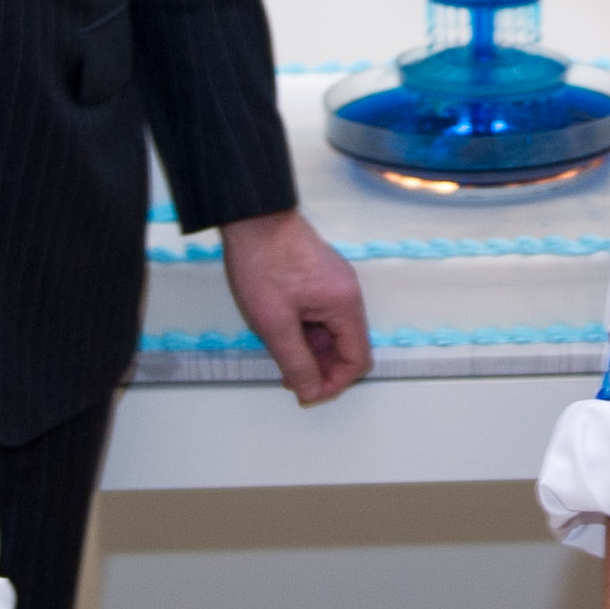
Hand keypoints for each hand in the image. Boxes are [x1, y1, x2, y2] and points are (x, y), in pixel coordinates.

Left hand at [219, 208, 371, 403]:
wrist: (252, 216)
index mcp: (345, 305)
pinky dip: (306, 331)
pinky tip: (280, 333)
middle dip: (321, 368)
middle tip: (288, 378)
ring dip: (311, 350)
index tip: (306, 392)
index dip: (334, 382)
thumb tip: (312, 392)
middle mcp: (347, 294)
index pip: (357, 359)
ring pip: (331, 331)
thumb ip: (296, 361)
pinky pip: (321, 314)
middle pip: (346, 346)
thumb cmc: (262, 265)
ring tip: (280, 357)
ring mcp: (334, 283)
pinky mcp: (320, 277)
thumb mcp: (275, 322)